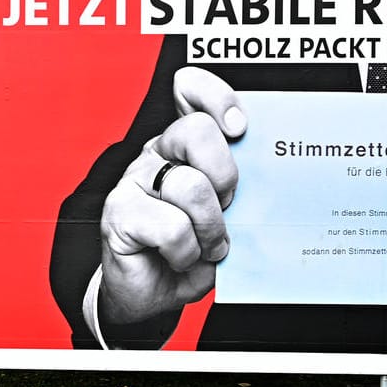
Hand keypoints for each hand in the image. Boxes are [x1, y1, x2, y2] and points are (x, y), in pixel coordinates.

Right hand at [98, 66, 245, 331]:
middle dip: (226, 175)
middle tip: (227, 207)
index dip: (216, 97)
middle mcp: (156, 155)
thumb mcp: (224, 217)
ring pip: (190, 186)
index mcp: (182, 145)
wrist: (149, 295)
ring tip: (208, 246)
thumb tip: (267, 187)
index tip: (238, 126)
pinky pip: (171, 228)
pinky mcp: (119, 214)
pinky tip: (181, 259)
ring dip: (211, 228)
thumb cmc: (190, 251)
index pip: (189, 91)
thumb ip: (238, 194)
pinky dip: (187, 253)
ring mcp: (133, 182)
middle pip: (196, 131)